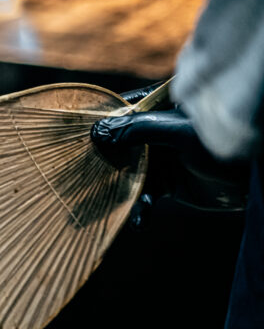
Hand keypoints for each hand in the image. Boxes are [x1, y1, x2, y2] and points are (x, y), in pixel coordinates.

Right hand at [92, 106, 248, 210]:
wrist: (253, 182)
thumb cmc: (221, 145)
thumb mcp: (177, 132)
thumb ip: (137, 130)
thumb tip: (97, 133)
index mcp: (162, 107)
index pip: (124, 107)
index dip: (102, 121)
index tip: (81, 135)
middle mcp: (158, 130)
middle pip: (120, 142)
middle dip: (106, 160)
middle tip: (85, 175)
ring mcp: (162, 156)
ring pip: (129, 171)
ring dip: (120, 190)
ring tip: (109, 207)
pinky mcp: (168, 182)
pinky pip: (144, 193)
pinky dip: (139, 207)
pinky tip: (139, 220)